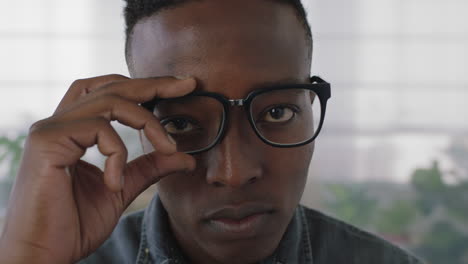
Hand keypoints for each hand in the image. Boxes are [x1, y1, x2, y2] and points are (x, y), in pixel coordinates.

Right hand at [0, 75, 196, 263]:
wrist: (42, 255)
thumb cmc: (74, 225)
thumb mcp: (123, 188)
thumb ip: (149, 167)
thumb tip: (185, 157)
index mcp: (74, 130)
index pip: (110, 92)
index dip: (144, 86)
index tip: (180, 86)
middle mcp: (60, 122)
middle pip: (112, 86)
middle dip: (154, 83)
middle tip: (187, 85)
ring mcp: (51, 129)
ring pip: (111, 101)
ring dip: (148, 122)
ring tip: (167, 148)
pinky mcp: (46, 141)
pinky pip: (99, 129)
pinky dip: (118, 153)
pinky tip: (115, 183)